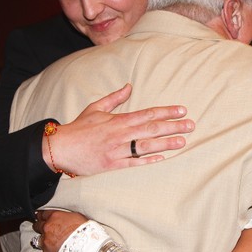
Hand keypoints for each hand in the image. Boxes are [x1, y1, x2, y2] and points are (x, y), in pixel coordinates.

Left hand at [28, 209, 89, 251]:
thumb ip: (65, 215)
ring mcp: (46, 242)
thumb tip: (64, 216)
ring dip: (39, 240)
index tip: (40, 215)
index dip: (41, 215)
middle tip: (41, 226)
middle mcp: (48, 228)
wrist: (88, 246)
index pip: (43, 213)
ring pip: (36, 240)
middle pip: (37, 225)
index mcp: (54, 217)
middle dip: (39, 225)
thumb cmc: (86, 230)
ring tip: (41, 240)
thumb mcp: (77, 216)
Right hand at [45, 83, 193, 175]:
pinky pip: (133, 164)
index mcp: (118, 120)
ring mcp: (116, 151)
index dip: (166, 111)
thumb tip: (129, 86)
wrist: (60, 148)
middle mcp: (120, 134)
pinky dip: (147, 161)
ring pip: (145, 146)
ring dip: (165, 144)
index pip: (147, 114)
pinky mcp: (112, 166)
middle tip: (191, 125)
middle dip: (173, 126)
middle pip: (151, 129)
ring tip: (182, 141)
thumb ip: (114, 98)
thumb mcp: (96, 108)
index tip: (182, 110)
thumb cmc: (79, 128)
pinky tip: (162, 158)